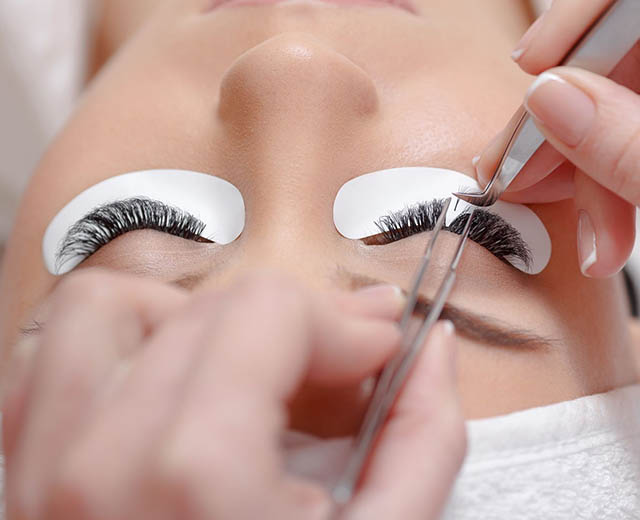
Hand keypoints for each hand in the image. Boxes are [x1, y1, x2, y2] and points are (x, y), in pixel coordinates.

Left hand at [2, 270, 463, 518]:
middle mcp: (98, 460)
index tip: (382, 353)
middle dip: (295, 324)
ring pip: (106, 314)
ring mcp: (38, 476)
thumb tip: (436, 351)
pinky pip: (40, 373)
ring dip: (191, 321)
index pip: (270, 310)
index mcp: (197, 472)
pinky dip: (113, 357)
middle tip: (341, 368)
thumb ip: (422, 440)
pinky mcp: (14, 494)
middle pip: (206, 306)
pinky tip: (168, 393)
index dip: (345, 322)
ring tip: (247, 372)